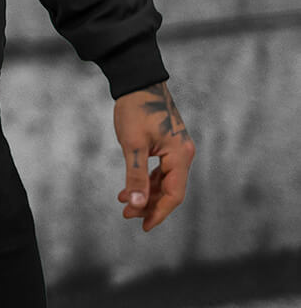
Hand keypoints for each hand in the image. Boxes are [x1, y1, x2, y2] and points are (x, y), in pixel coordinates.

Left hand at [113, 80, 194, 231]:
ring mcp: (177, 148)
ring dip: (146, 193)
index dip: (159, 213)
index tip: (143, 226)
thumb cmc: (135, 109)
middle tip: (126, 213)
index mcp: (180, 155)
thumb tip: (136, 205)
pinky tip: (130, 187)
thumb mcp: (132, 145)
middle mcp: (184, 153)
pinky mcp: (168, 144)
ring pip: (164, 181)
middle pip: (170, 190)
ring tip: (123, 201)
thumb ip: (135, 177)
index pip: (174, 194)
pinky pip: (161, 170)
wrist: (137, 81)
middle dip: (148, 204)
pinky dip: (146, 180)